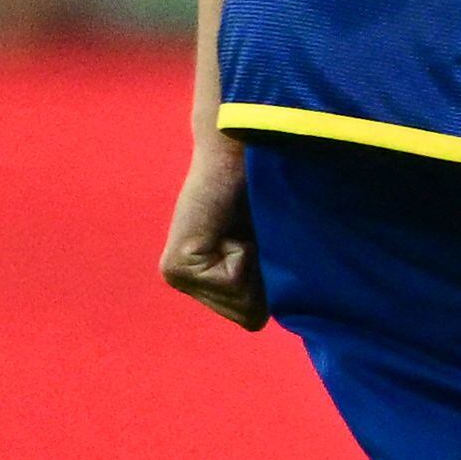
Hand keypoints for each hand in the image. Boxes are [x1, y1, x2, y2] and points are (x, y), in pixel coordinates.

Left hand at [158, 133, 267, 328]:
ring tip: (248, 228)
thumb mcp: (277, 243)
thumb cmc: (274, 186)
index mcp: (210, 277)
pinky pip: (229, 286)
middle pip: (248, 315)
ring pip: (242, 306)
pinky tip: (234, 229)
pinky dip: (245, 259)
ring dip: (257, 268)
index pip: (254, 314)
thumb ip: (275, 281)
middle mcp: (188, 281)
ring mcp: (179, 277)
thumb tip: (283, 314)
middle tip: (258, 235)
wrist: (244, 144)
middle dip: (265, 279)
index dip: (275, 280)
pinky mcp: (177, 268)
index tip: (268, 240)